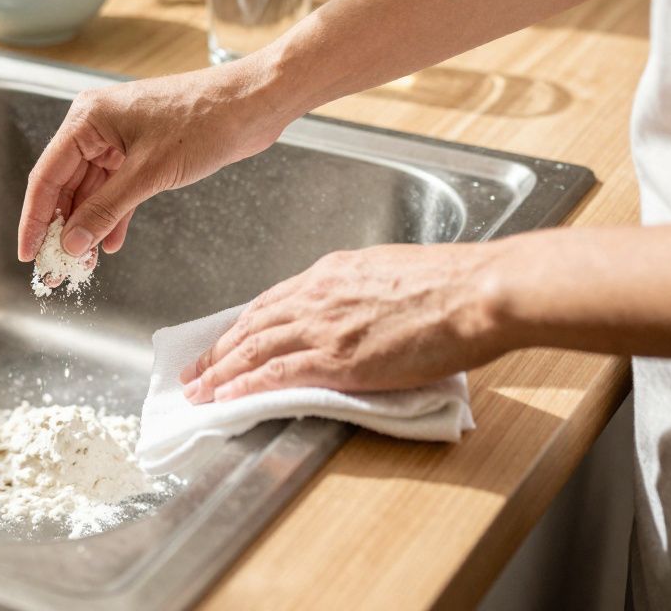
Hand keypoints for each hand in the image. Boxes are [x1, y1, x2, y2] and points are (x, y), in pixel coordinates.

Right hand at [17, 55, 296, 261]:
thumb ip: (106, 210)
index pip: (46, 176)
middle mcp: (96, 126)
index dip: (35, 219)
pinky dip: (113, 216)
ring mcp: (119, 138)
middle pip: (65, 186)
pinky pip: (115, 188)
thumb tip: (73, 242)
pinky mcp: (141, 150)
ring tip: (82, 265)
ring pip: (91, 191)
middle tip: (55, 268)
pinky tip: (109, 244)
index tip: (28, 253)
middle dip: (62, 228)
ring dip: (88, 226)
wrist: (253, 104)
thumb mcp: (148, 173)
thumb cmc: (205, 120)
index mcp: (87, 119)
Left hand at [180, 243, 513, 402]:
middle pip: (251, 325)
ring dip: (218, 371)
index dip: (243, 324)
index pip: (271, 301)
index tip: (225, 339)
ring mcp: (322, 327)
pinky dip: (243, 386)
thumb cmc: (452, 284)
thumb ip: (360, 291)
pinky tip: (224, 398)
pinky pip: (273, 374)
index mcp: (331, 273)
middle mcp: (316, 295)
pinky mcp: (334, 358)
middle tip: (193, 370)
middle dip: (217, 349)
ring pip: (252, 349)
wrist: (477, 293)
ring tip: (197, 390)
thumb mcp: (391, 273)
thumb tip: (355, 310)